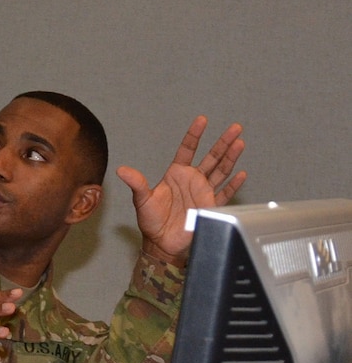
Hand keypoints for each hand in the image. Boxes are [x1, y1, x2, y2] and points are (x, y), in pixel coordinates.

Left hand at [116, 116, 245, 265]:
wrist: (161, 242)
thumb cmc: (150, 220)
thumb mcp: (142, 200)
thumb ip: (136, 183)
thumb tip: (122, 170)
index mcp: (176, 174)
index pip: (188, 149)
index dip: (195, 135)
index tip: (202, 120)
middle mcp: (192, 180)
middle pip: (211, 157)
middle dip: (223, 142)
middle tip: (235, 127)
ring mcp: (203, 192)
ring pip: (221, 171)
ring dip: (231, 157)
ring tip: (240, 142)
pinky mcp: (210, 207)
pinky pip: (224, 194)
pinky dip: (233, 185)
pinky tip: (241, 174)